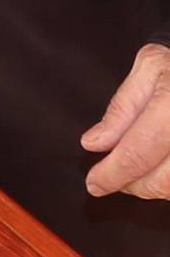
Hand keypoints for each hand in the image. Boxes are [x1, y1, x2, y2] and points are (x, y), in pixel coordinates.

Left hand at [83, 44, 169, 198]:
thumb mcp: (147, 70)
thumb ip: (121, 109)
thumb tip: (95, 143)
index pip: (137, 155)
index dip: (111, 175)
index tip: (95, 183)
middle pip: (161, 182)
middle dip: (133, 185)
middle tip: (114, 176)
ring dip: (155, 187)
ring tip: (139, 168)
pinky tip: (160, 167)